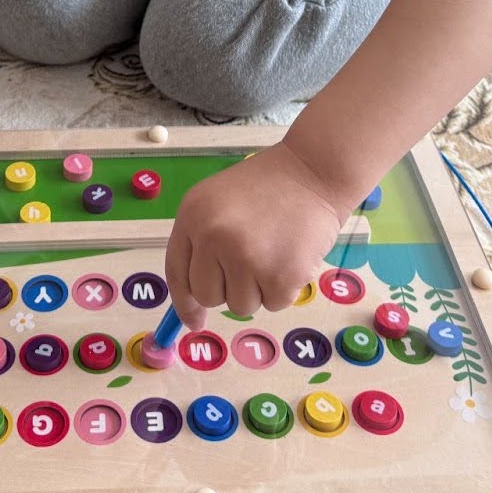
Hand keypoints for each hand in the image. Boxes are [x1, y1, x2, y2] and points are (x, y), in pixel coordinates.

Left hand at [164, 141, 346, 329]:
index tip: (193, 321)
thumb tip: (194, 306)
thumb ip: (202, 242)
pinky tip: (290, 255)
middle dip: (227, 288)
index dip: (184, 302)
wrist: (314, 171)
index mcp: (193, 215)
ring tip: (272, 251)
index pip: (177, 272)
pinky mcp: (280, 276)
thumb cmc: (268, 187)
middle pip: (207, 296)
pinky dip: (283, 288)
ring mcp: (246, 258)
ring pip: (240, 305)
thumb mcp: (219, 201)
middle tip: (250, 259)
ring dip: (257, 288)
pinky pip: (273, 304)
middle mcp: (214, 237)